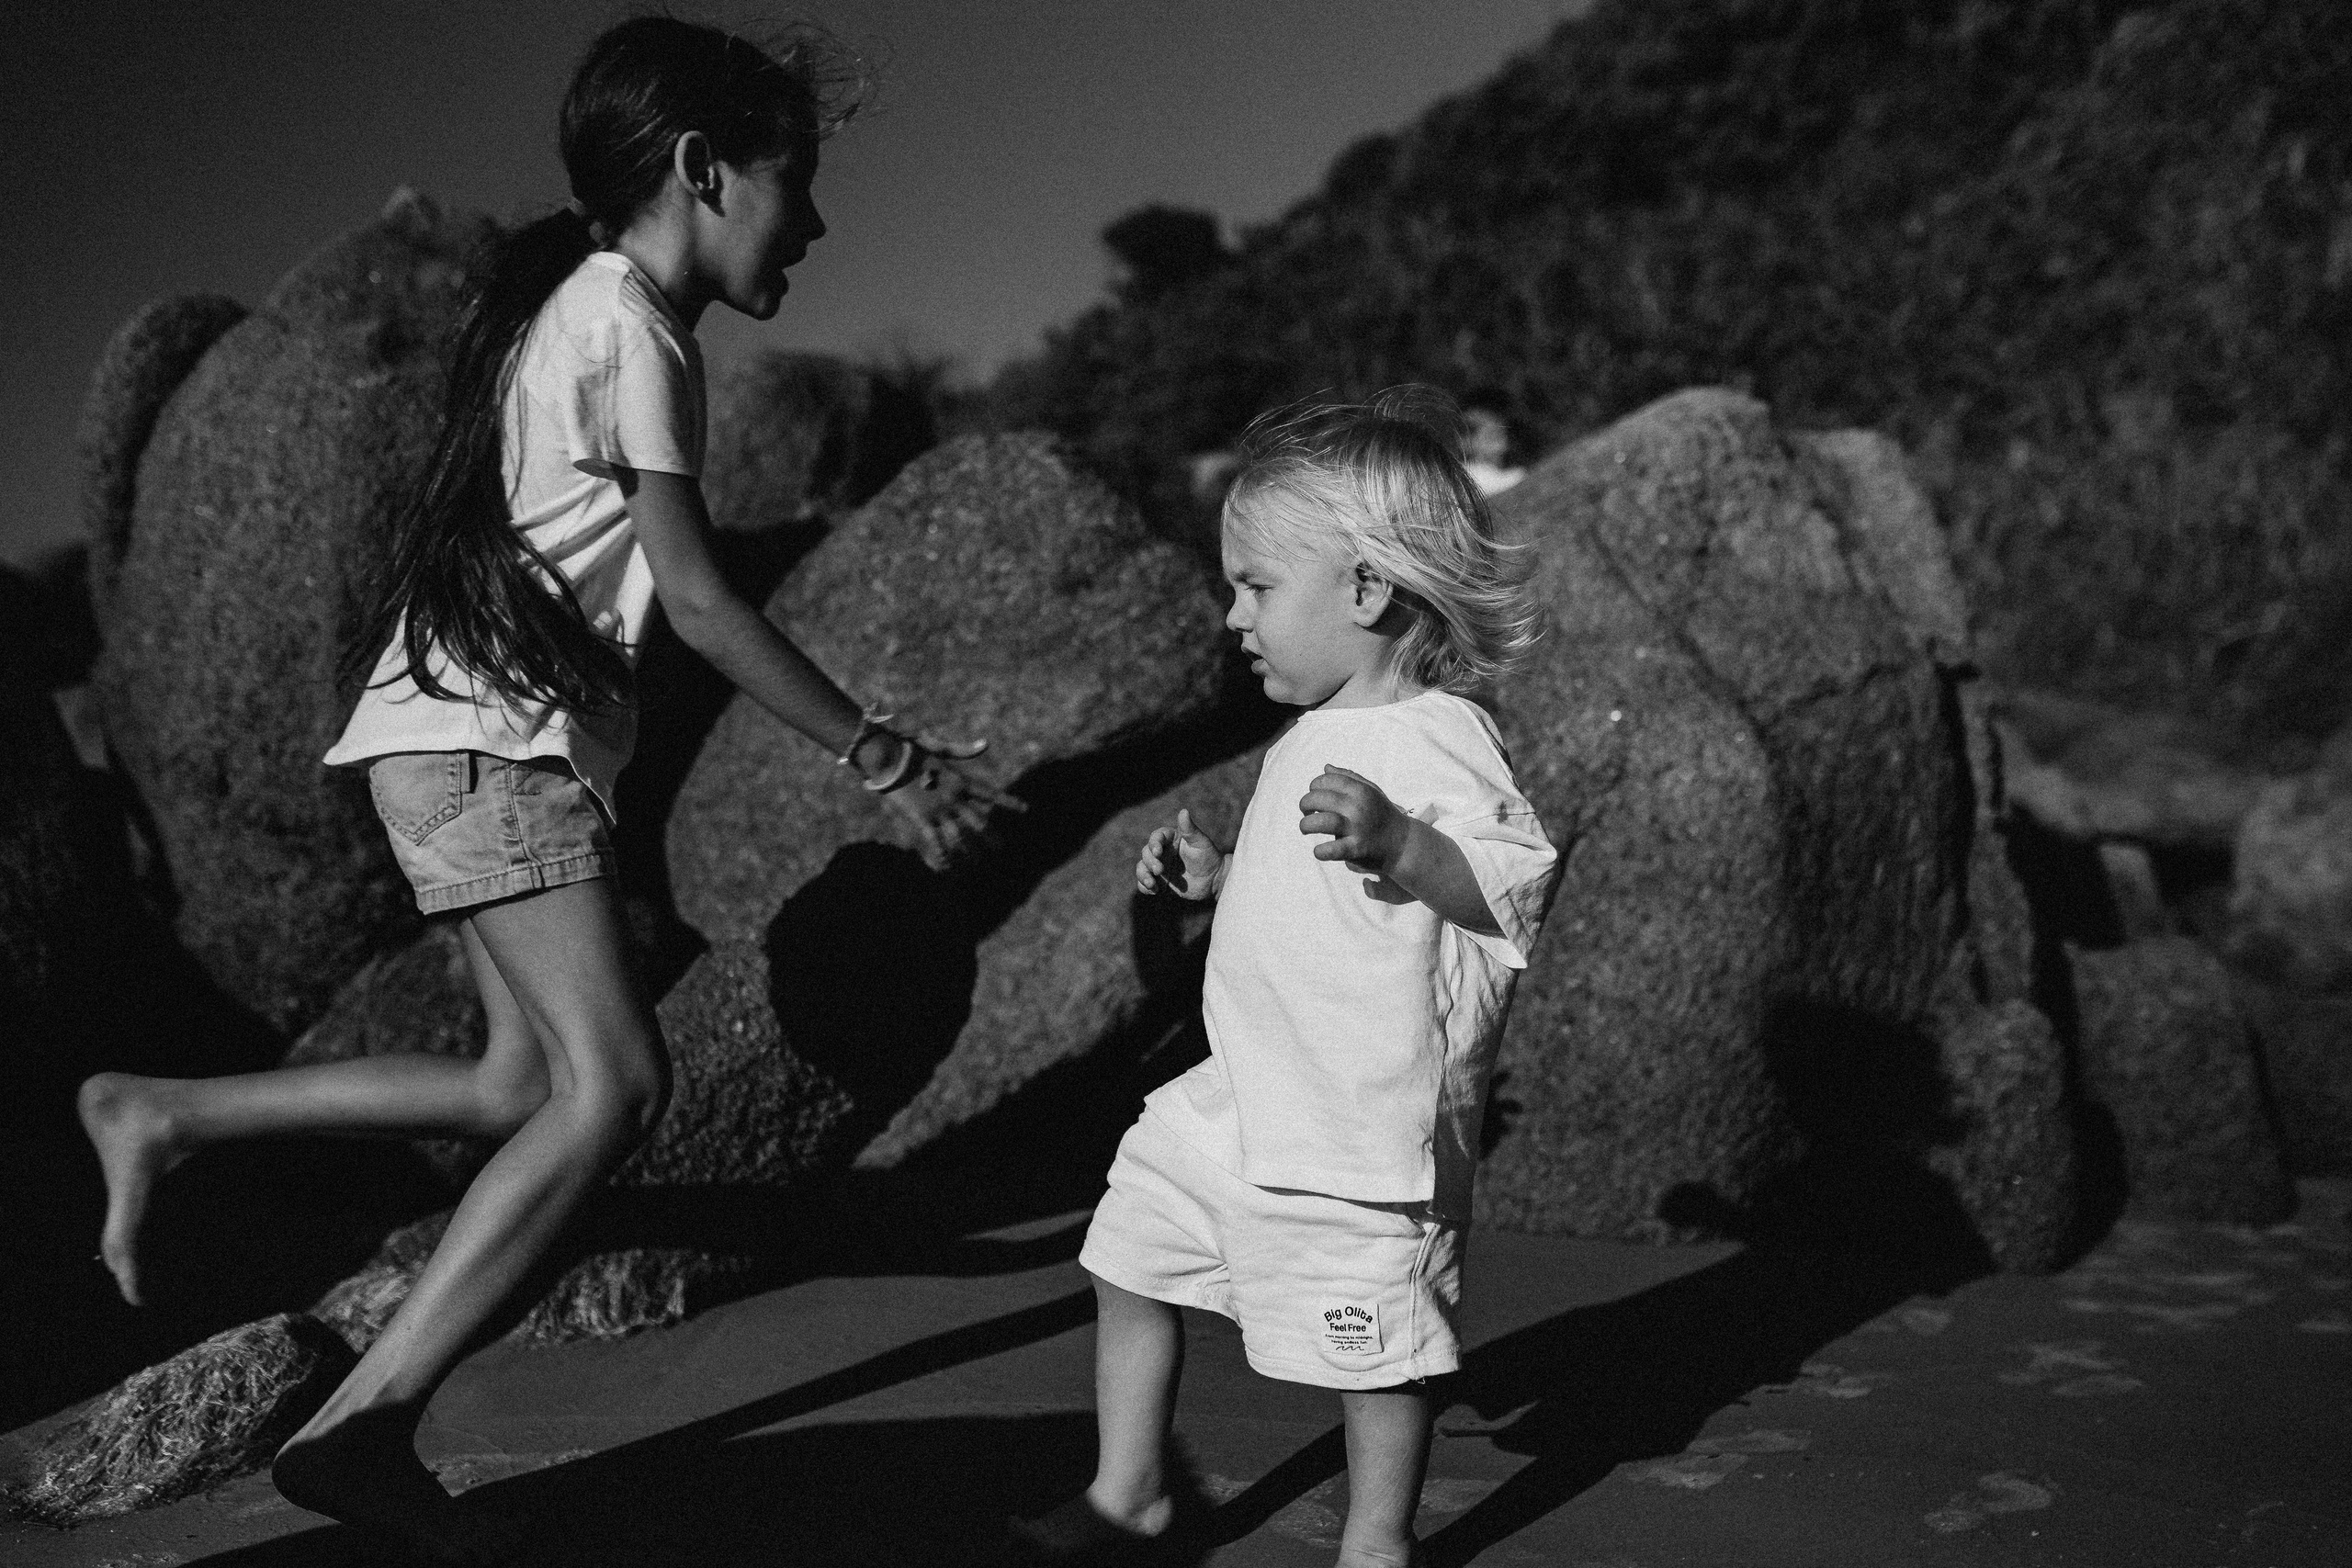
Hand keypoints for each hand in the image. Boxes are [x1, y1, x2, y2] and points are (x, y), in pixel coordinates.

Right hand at [868, 733, 1024, 871]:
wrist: (889, 757)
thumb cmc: (913, 749)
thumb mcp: (940, 747)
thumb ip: (964, 750)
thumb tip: (985, 743)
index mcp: (960, 781)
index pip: (990, 794)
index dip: (1009, 802)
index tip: (1025, 809)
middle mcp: (954, 798)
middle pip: (978, 821)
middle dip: (991, 835)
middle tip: (1001, 848)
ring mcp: (939, 809)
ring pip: (959, 835)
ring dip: (968, 849)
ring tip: (977, 862)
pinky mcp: (922, 817)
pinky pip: (934, 840)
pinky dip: (941, 854)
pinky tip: (947, 867)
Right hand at [1136, 807, 1223, 898]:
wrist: (1214, 880)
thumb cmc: (1209, 857)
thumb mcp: (1200, 843)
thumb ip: (1190, 829)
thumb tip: (1184, 811)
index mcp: (1171, 839)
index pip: (1156, 837)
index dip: (1154, 843)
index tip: (1158, 852)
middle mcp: (1162, 852)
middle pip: (1146, 853)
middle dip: (1150, 861)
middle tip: (1160, 870)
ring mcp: (1160, 867)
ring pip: (1142, 868)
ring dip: (1143, 875)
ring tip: (1151, 883)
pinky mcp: (1160, 882)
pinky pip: (1145, 884)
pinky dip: (1144, 887)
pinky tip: (1153, 891)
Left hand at [1299, 764, 1406, 873]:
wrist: (1403, 844)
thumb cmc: (1383, 815)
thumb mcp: (1371, 791)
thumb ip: (1349, 778)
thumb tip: (1326, 768)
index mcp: (1360, 790)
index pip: (1325, 780)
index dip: (1314, 787)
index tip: (1315, 797)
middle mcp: (1357, 807)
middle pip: (1317, 798)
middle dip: (1304, 805)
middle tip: (1307, 813)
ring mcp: (1357, 828)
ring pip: (1320, 822)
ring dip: (1306, 825)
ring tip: (1306, 829)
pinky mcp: (1356, 849)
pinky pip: (1332, 849)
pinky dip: (1320, 851)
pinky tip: (1319, 850)